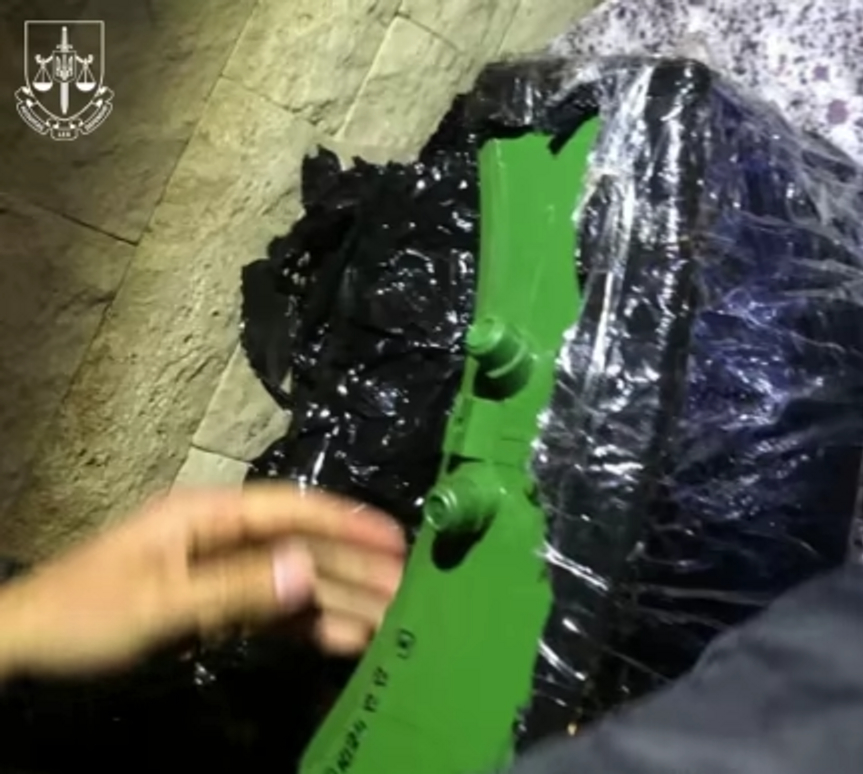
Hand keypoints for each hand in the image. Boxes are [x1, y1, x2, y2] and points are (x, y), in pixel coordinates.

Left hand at [0, 484, 406, 680]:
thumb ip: (235, 588)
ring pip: (292, 580)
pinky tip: (344, 639)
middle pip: (299, 546)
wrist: (24, 642)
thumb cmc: (83, 612)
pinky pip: (271, 608)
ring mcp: (218, 568)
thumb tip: (308, 573)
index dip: (346, 521)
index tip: (396, 537)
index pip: (289, 509)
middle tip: (407, 590)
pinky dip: (307, 623)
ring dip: (339, 598)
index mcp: (204, 515)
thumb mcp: (158, 602)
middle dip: (354, 567)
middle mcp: (219, 534)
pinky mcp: (213, 602)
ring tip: (390, 620)